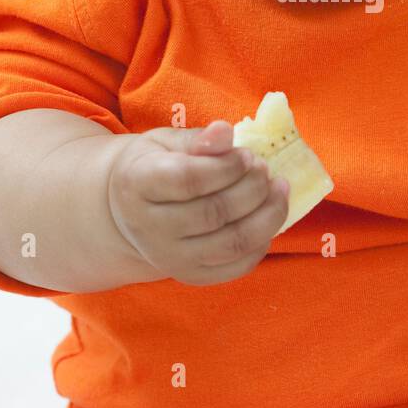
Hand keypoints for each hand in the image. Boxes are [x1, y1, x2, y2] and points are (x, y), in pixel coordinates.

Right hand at [106, 119, 289, 285]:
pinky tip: (268, 216)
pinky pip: (238, 266)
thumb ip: (198, 139)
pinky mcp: (192, 275)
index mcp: (136, 185)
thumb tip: (225, 131)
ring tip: (279, 188)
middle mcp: (149, 228)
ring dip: (267, 215)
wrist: (129, 212)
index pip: (189, 180)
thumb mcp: (166, 143)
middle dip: (252, 188)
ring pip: (232, 243)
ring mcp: (170, 258)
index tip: (247, 154)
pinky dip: (263, 241)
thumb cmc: (155, 167)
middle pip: (214, 213)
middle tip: (264, 168)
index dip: (227, 166)